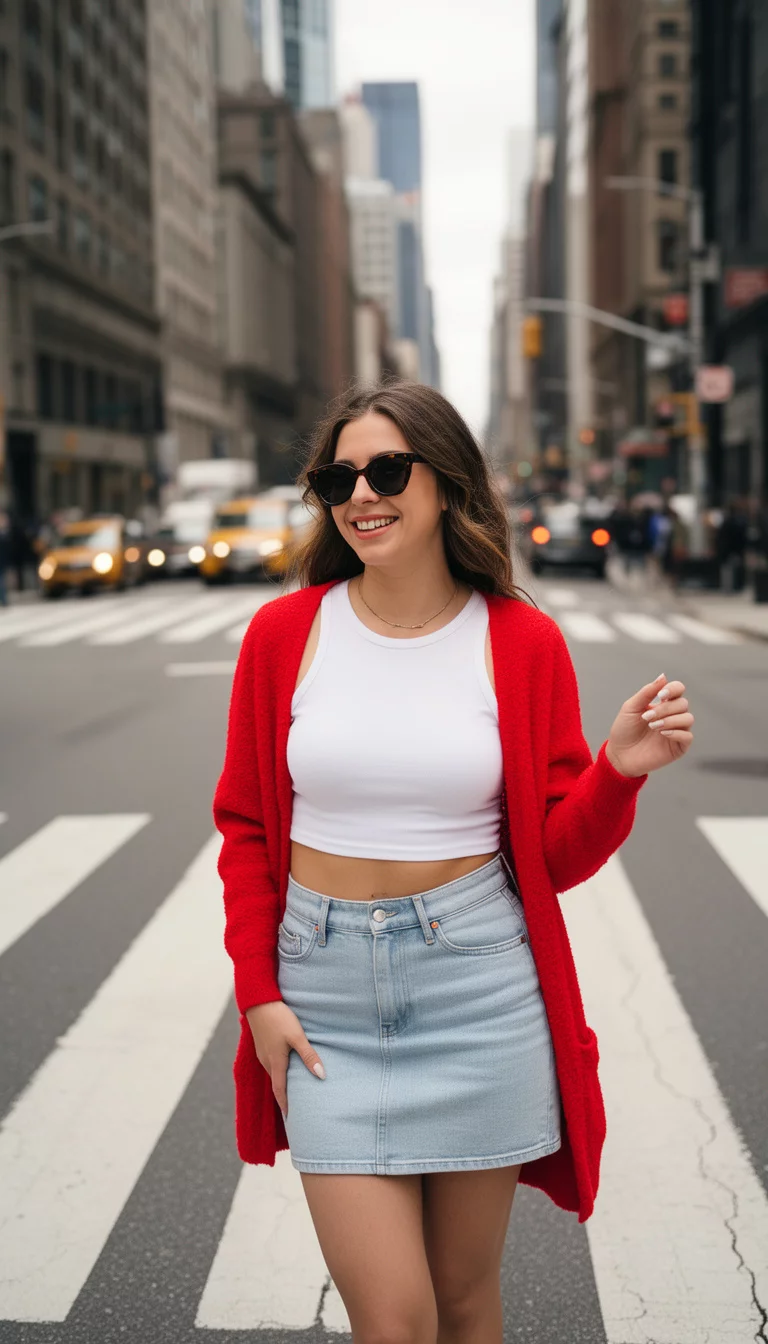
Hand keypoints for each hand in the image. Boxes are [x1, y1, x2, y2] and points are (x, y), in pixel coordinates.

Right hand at [245, 1000, 325, 1119]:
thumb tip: (321, 1075)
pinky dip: (278, 1070)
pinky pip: (270, 1063)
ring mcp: (262, 1052)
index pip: (280, 1090)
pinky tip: (285, 1067)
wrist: (258, 1001)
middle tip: (294, 1108)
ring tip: (291, 1090)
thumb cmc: (279, 1018)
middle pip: (276, 1083)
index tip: (290, 1118)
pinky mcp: (262, 1044)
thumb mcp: (297, 1036)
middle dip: (283, 1096)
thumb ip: (309, 1055)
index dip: (285, 1105)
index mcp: (275, 1062)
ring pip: (273, 1072)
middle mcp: (266, 1060)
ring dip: (281, 1082)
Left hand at [605, 672, 693, 778]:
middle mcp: (673, 716)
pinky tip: (662, 733)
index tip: (660, 695)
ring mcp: (677, 731)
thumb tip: (663, 676)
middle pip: (683, 703)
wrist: (619, 755)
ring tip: (652, 726)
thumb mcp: (631, 708)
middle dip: (665, 709)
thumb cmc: (624, 730)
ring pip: (688, 718)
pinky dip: (676, 732)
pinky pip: (688, 736)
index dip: (673, 689)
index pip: (678, 690)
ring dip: (670, 719)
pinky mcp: (679, 747)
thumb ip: (647, 692)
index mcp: (663, 704)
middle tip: (647, 717)